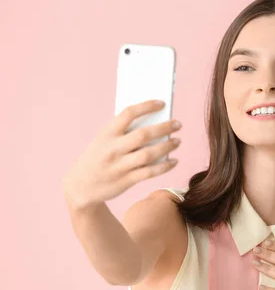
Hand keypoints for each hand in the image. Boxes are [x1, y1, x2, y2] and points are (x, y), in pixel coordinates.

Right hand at [62, 100, 181, 209]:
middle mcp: (113, 148)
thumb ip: (123, 133)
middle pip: (144, 134)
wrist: (81, 186)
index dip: (146, 106)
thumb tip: (155, 123)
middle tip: (178, 124)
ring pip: (149, 154)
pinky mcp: (126, 180)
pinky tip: (174, 161)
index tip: (161, 103)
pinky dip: (165, 166)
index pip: (128, 114)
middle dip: (164, 128)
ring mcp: (120, 165)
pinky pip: (150, 172)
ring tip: (177, 141)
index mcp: (106, 133)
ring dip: (167, 146)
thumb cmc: (98, 157)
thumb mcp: (103, 141)